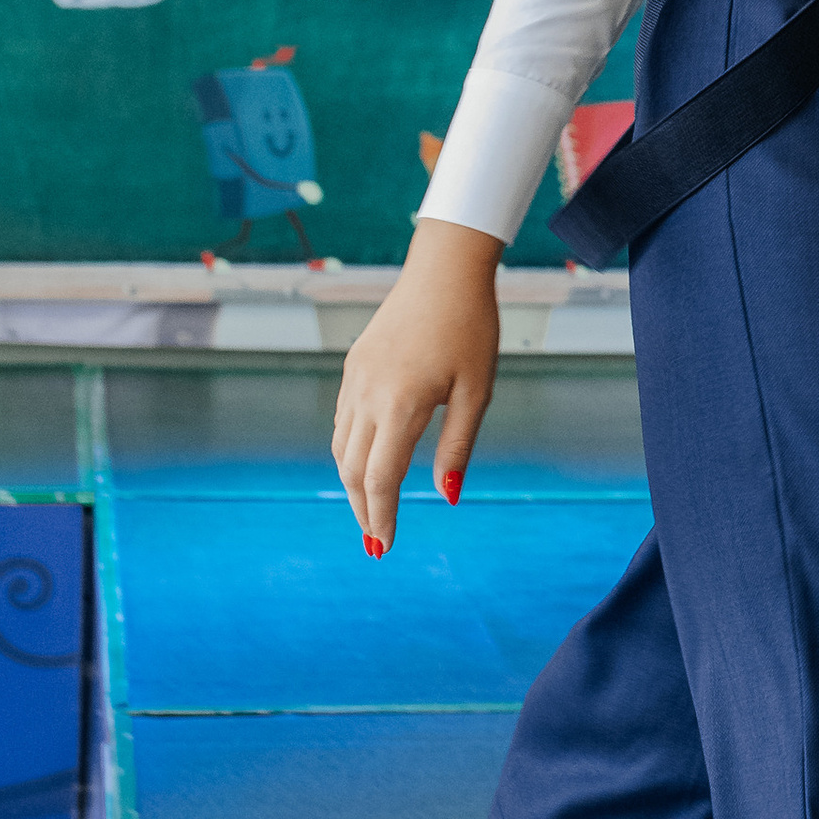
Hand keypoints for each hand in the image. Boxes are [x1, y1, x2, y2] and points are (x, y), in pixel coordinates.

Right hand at [334, 217, 503, 553]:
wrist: (444, 272)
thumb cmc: (471, 329)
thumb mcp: (477, 392)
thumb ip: (458, 446)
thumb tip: (446, 495)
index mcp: (401, 405)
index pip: (380, 478)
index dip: (381, 517)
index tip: (384, 546)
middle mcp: (368, 395)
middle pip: (352, 469)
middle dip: (362, 509)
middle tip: (375, 542)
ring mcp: (356, 379)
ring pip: (342, 446)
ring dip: (353, 483)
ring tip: (372, 509)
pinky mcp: (354, 366)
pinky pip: (344, 420)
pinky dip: (351, 450)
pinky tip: (369, 461)